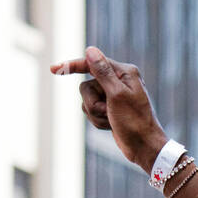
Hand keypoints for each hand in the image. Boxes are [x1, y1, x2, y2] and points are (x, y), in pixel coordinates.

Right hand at [50, 46, 167, 171]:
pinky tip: (110, 126)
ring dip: (95, 114)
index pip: (92, 64)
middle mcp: (118, 81)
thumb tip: (90, 50)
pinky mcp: (109, 109)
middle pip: (86, 86)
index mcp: (124, 72)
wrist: (144, 147)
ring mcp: (113, 96)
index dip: (72, 66)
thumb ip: (102, 72)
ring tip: (111, 121)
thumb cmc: (134, 122)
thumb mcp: (117, 95)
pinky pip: (91, 112)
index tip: (53, 69)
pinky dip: (98, 121)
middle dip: (92, 103)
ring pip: (86, 101)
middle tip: (107, 112)